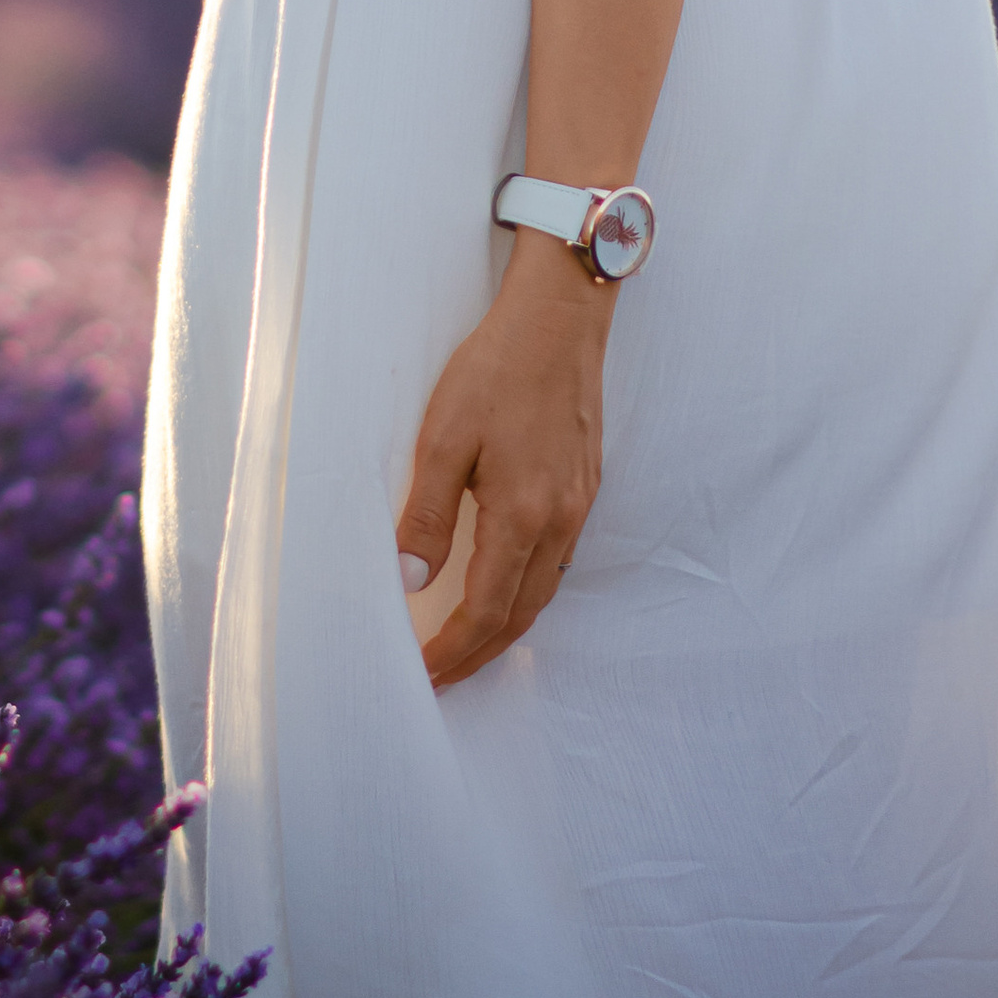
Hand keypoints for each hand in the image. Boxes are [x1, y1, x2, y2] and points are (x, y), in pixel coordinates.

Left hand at [395, 229, 614, 687]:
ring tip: (469, 646)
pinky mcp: (586, 485)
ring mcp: (579, 504)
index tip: (423, 676)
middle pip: (522, 614)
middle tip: (443, 679)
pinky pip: (560, 560)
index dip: (453, 651)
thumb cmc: (497, 368)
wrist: (561, 318)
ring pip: (545, 591)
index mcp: (523, 514)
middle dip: (480, 655)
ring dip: (507, 627)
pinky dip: (530, 591)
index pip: (485, 610)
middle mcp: (560, 520)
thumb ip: (428, 515)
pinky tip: (507, 586)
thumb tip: (410, 581)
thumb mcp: (444, 436)